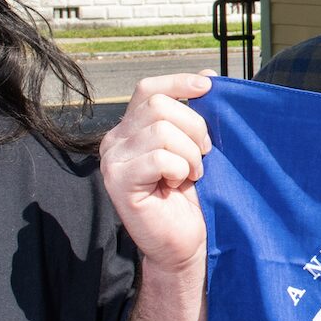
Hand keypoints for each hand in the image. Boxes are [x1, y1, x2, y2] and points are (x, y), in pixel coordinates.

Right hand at [101, 72, 212, 277]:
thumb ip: (193, 115)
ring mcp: (112, 161)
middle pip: (158, 106)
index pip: (148, 89)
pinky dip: (179, 170)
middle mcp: (114, 141)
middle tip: (202, 155)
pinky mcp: (118, 182)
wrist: (182, 246)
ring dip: (189, 154)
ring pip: (161, 131)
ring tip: (190, 175)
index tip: (208, 86)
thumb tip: (206, 75)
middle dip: (193, 126)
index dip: (179, 82)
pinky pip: (160, 158)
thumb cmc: (189, 200)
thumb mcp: (193, 149)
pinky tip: (177, 186)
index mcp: (129, 130)